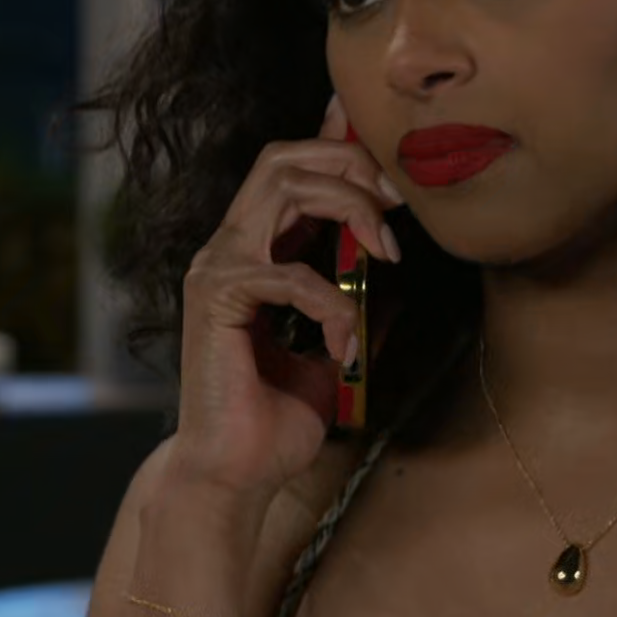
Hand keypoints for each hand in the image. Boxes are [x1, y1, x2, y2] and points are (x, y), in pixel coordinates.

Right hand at [167, 94, 404, 500]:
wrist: (235, 476)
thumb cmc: (276, 421)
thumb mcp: (335, 352)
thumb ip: (357, 306)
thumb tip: (398, 276)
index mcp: (254, 252)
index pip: (289, 169)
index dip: (332, 140)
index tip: (382, 141)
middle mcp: (229, 248)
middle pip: (284, 159)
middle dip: (351, 165)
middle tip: (399, 201)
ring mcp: (217, 269)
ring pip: (284, 189)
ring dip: (349, 209)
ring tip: (386, 252)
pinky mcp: (217, 300)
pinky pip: (289, 275)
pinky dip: (333, 304)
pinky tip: (346, 342)